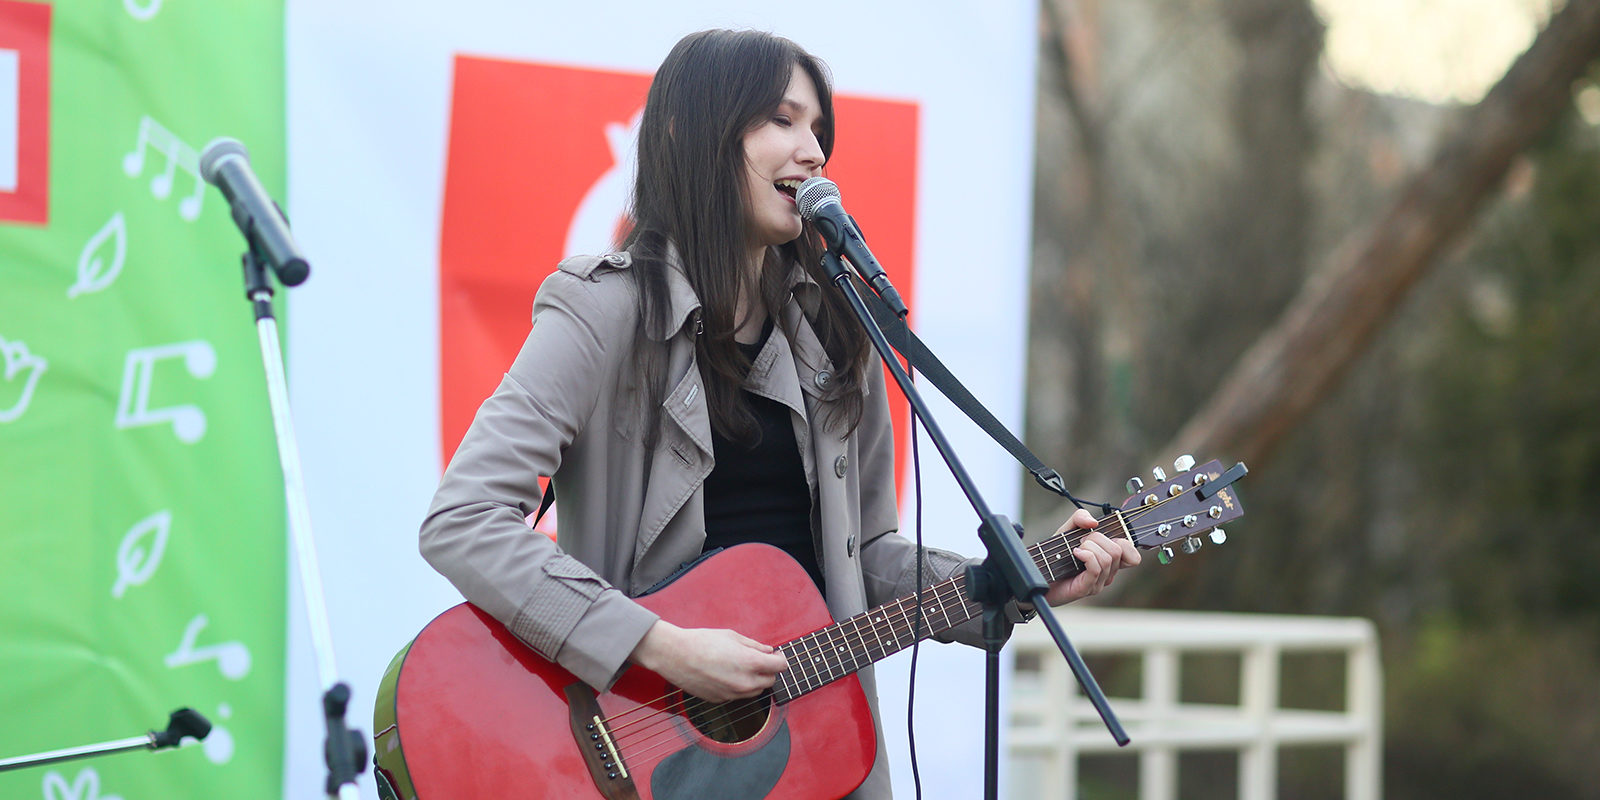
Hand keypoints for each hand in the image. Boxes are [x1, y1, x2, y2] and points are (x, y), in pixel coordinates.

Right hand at [629, 621, 788, 702]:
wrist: (675, 656)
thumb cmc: (702, 642)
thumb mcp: (732, 636)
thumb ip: (754, 646)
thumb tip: (768, 651)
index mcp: (751, 663)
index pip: (780, 666)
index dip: (780, 659)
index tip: (776, 655)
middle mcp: (745, 683)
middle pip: (770, 681)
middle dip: (768, 670)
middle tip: (759, 659)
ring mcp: (733, 694)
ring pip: (755, 691)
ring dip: (755, 680)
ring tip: (742, 666)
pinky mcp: (721, 700)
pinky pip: (738, 695)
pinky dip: (738, 687)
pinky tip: (726, 674)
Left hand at [1038, 508, 1140, 606]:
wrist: (1038, 574)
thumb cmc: (1055, 554)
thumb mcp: (1067, 529)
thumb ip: (1080, 518)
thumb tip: (1094, 522)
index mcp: (1109, 560)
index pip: (1133, 556)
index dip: (1125, 543)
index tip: (1106, 536)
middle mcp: (1107, 572)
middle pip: (1118, 550)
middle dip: (1098, 538)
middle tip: (1081, 541)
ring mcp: (1098, 582)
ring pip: (1108, 558)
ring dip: (1089, 547)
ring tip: (1075, 549)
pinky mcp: (1087, 588)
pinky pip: (1096, 568)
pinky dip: (1087, 555)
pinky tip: (1075, 553)